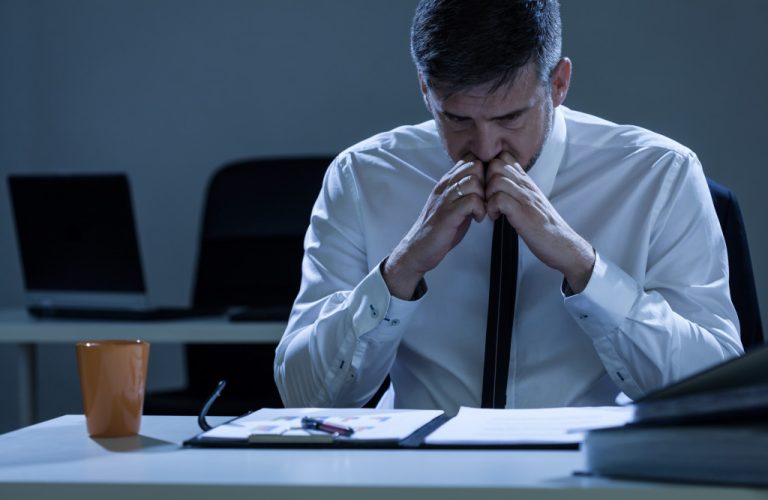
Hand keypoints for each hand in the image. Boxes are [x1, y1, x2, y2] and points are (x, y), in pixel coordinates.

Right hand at [384, 157, 485, 298]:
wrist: (418, 248)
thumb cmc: (439, 228)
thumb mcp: (454, 204)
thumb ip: (466, 193)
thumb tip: (486, 185)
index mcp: (446, 182)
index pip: (470, 160)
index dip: (484, 172)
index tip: (486, 189)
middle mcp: (444, 186)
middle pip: (474, 166)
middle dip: (486, 182)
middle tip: (486, 200)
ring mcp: (445, 199)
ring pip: (474, 182)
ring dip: (484, 197)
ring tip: (481, 211)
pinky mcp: (448, 214)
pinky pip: (472, 201)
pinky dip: (480, 210)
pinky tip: (477, 219)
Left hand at [485, 152, 594, 292]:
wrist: (562, 244)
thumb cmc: (545, 227)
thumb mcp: (532, 202)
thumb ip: (519, 190)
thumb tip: (502, 185)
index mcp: (527, 182)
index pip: (505, 157)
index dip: (490, 168)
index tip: (487, 185)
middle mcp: (527, 186)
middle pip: (496, 165)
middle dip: (484, 180)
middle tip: (486, 197)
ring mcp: (526, 198)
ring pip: (496, 180)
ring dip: (487, 195)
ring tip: (492, 209)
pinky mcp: (523, 213)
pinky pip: (499, 199)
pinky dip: (492, 208)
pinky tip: (496, 217)